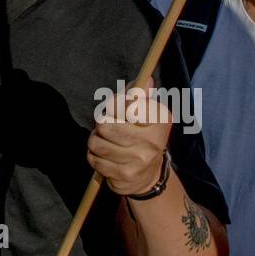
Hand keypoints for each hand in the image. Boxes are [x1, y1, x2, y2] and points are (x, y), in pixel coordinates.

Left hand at [87, 75, 171, 195]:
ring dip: (95, 140)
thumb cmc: (142, 135)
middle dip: (101, 124)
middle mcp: (153, 141)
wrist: (148, 175)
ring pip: (97, 142)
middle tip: (107, 127)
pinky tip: (105, 156)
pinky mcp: (125, 176)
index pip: (126, 104)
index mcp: (160, 120)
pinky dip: (94, 156)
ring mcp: (139, 161)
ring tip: (105, 141)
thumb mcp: (145, 112)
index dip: (113, 104)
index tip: (115, 109)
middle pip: (105, 124)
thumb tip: (145, 79)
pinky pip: (94, 159)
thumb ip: (140, 94)